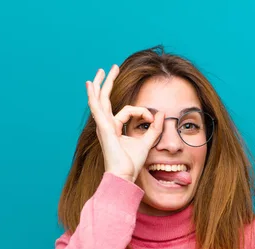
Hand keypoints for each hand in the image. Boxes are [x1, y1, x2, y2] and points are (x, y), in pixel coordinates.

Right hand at [86, 65, 163, 182]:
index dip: (144, 112)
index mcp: (114, 129)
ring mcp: (103, 126)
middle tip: (112, 67)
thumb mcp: (147, 142)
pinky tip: (91, 85)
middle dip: (109, 82)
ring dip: (102, 84)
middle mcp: (106, 125)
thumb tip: (163, 114)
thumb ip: (155, 129)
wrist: (123, 174)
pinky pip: (98, 108)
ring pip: (100, 100)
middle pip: (106, 99)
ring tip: (103, 70)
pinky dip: (94, 96)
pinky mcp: (103, 127)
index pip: (129, 111)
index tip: (153, 120)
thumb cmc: (132, 163)